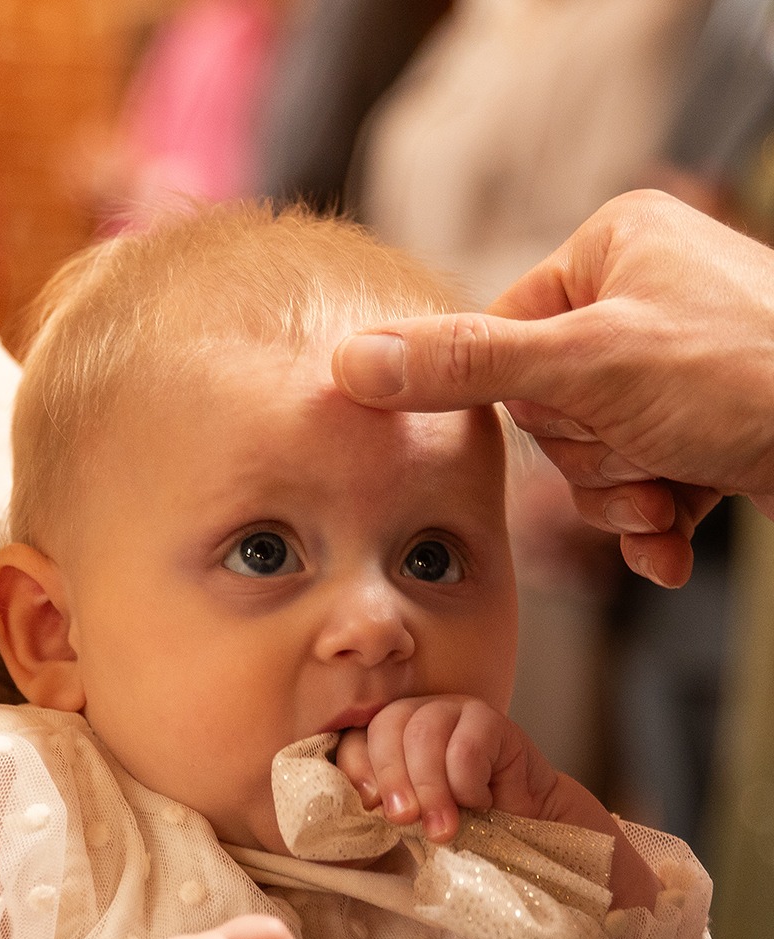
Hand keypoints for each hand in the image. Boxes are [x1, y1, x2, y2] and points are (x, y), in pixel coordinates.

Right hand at [332, 189, 773, 586]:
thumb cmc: (748, 373)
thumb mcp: (588, 365)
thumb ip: (468, 366)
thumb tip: (351, 363)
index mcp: (612, 250)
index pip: (506, 339)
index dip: (535, 406)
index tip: (582, 419)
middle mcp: (643, 300)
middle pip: (552, 411)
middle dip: (596, 461)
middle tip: (645, 455)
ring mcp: (678, 369)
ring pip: (598, 458)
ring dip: (628, 497)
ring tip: (675, 495)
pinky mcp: (708, 429)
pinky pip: (646, 482)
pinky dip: (658, 520)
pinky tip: (680, 540)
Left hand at [336, 696, 563, 842]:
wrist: (523, 822)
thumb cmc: (462, 819)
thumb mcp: (415, 814)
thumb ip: (386, 801)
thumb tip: (368, 800)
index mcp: (390, 734)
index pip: (357, 737)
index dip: (359, 770)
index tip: (372, 807)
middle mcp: (418, 712)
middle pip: (387, 726)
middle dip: (393, 779)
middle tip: (404, 820)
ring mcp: (455, 709)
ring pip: (424, 733)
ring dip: (430, 789)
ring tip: (442, 828)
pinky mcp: (491, 719)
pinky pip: (466, 747)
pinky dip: (467, 785)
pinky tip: (481, 802)